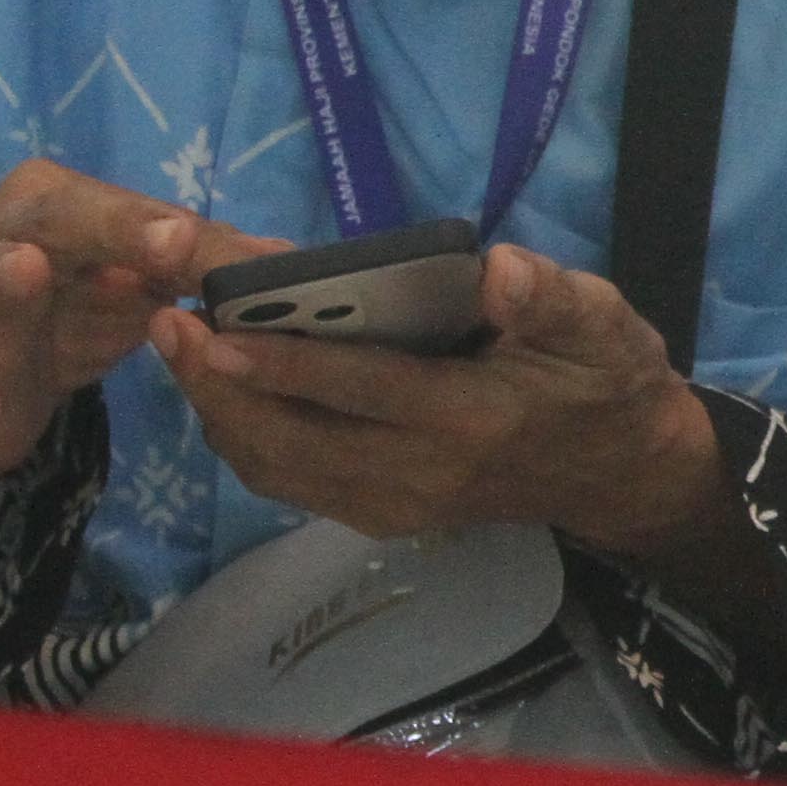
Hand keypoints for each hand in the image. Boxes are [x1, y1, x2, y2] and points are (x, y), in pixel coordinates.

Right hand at [0, 160, 274, 532]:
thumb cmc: (68, 315)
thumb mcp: (137, 290)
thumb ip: (201, 272)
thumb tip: (287, 260)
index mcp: (62, 203)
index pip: (136, 211)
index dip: (196, 234)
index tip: (252, 257)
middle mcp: (4, 230)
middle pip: (60, 218)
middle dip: (114, 229)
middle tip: (172, 244)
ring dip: (1, 274)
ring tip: (27, 274)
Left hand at [150, 244, 726, 562]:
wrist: (618, 472)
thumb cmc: (606, 382)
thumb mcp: (605, 326)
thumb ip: (553, 300)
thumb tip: (502, 270)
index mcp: (473, 420)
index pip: (363, 391)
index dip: (283, 362)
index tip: (212, 327)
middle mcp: (422, 474)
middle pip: (294, 439)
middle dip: (220, 385)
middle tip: (168, 324)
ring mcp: (394, 504)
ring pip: (277, 468)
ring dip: (217, 411)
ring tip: (177, 348)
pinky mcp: (378, 515)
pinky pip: (288, 482)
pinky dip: (242, 437)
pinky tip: (221, 389)